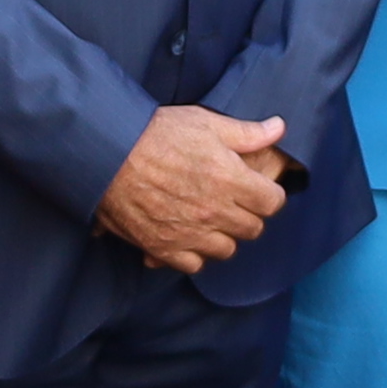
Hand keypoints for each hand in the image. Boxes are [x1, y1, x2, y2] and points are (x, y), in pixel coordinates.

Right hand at [97, 106, 290, 272]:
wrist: (107, 153)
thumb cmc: (156, 133)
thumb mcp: (205, 122)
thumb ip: (246, 132)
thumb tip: (279, 128)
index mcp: (230, 179)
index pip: (272, 203)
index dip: (269, 195)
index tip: (258, 189)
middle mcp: (214, 211)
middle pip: (253, 228)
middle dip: (248, 214)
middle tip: (233, 201)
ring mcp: (189, 233)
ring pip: (226, 250)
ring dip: (224, 236)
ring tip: (211, 219)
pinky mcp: (164, 248)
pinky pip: (194, 265)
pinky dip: (195, 253)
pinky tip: (187, 234)